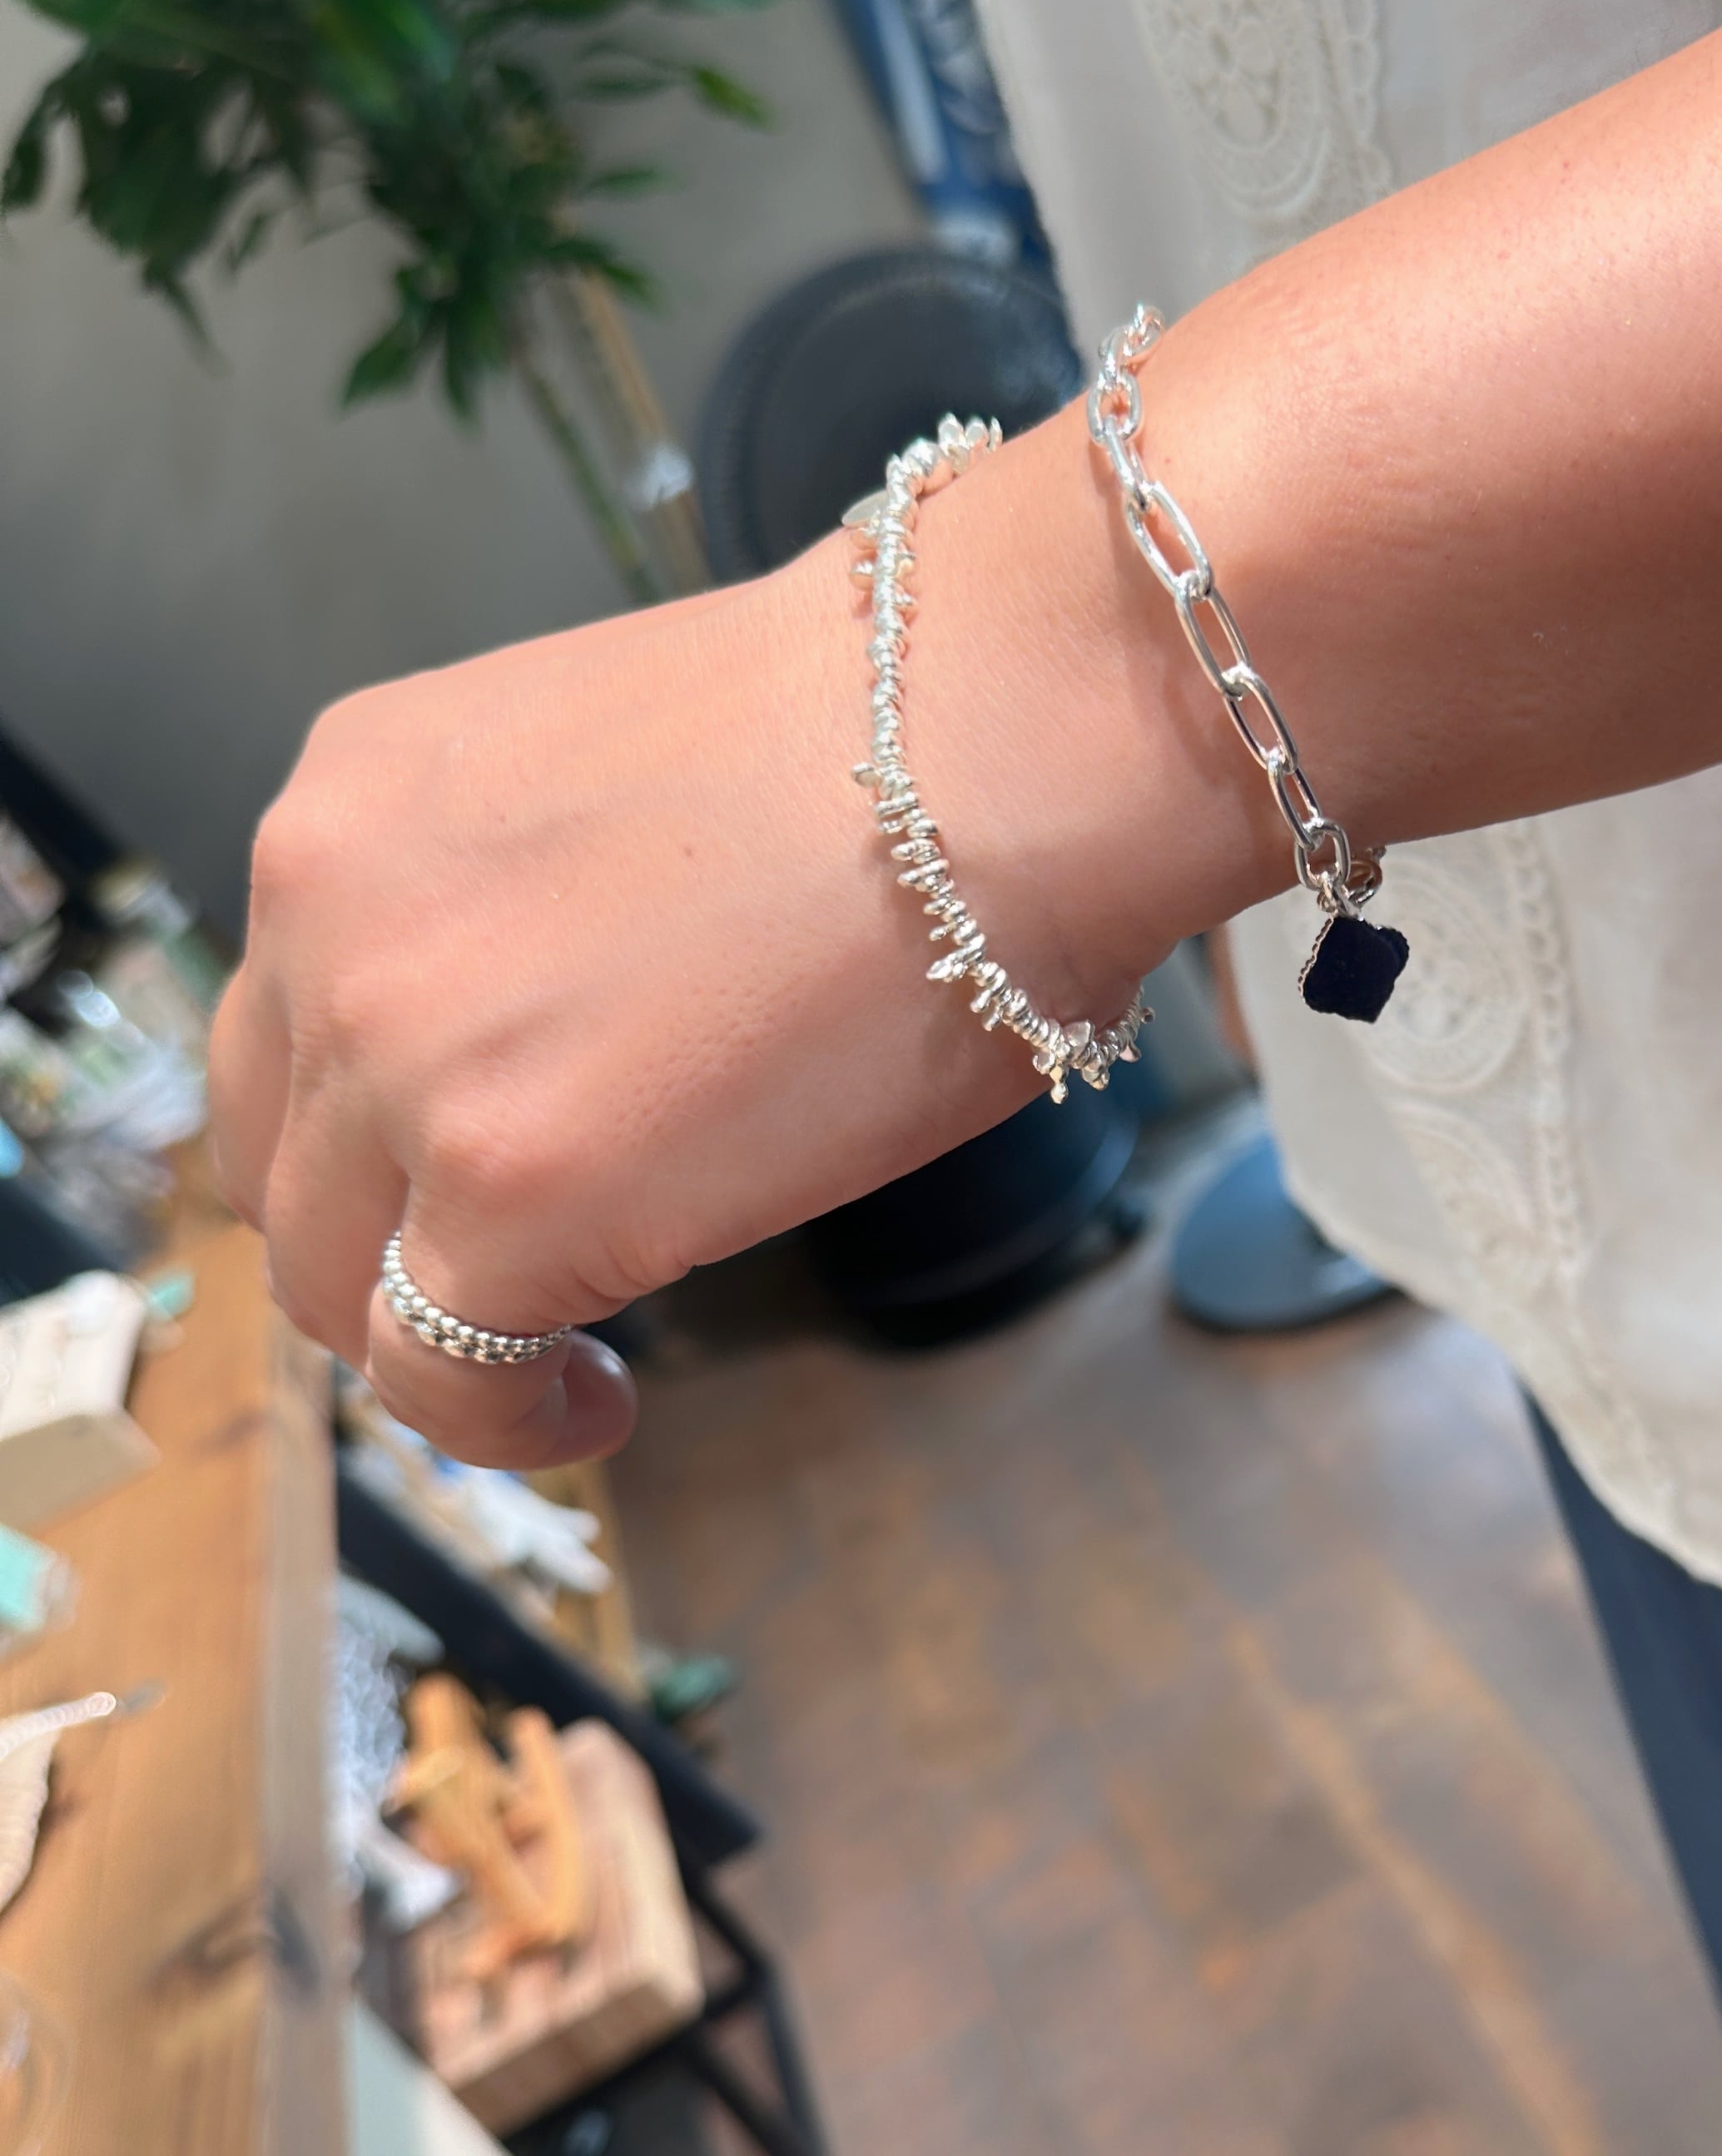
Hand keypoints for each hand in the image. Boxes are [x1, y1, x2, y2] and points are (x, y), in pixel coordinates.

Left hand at [209, 425, 1229, 1466]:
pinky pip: (440, 1378)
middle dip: (383, 1227)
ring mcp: (402, 1062)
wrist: (1000, 741)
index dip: (376, 1117)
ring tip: (557, 1349)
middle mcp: (328, 919)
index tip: (459, 1162)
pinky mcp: (505, 1197)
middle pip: (284, 1155)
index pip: (293, 1017)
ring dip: (438, 1324)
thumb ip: (529, 893)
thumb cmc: (896, 740)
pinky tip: (597, 1401)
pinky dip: (510, 1417)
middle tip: (500, 1266)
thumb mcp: (619, 779)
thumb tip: (582, 1015)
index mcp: (356, 799)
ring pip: (336, 1277)